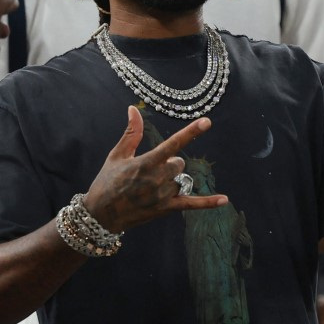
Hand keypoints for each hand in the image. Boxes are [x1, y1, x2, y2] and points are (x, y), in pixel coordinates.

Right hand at [83, 106, 227, 233]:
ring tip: (148, 190)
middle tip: (149, 172)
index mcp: (146, 162)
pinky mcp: (165, 210)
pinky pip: (191, 204)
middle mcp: (156, 178)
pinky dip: (208, 203)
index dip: (191, 132)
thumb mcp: (117, 155)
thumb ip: (132, 132)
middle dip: (169, 165)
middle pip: (179, 163)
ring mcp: (162, 195)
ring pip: (180, 182)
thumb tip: (134, 109)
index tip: (207, 121)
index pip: (173, 143)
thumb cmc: (107, 182)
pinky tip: (224, 199)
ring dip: (169, 182)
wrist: (99, 215)